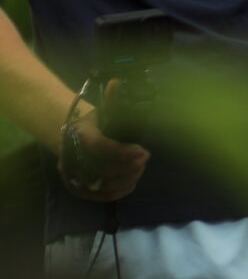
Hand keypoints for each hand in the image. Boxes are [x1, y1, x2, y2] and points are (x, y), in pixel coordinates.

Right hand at [58, 88, 149, 202]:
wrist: (71, 137)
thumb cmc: (93, 123)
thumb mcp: (101, 110)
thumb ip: (111, 101)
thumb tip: (116, 82)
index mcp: (78, 136)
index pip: (99, 147)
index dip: (122, 152)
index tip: (144, 152)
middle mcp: (71, 159)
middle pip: (103, 168)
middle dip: (128, 165)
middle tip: (145, 158)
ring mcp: (73, 177)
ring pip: (103, 184)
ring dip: (127, 177)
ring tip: (140, 167)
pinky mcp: (78, 189)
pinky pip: (101, 196)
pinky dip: (120, 190)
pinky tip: (133, 181)